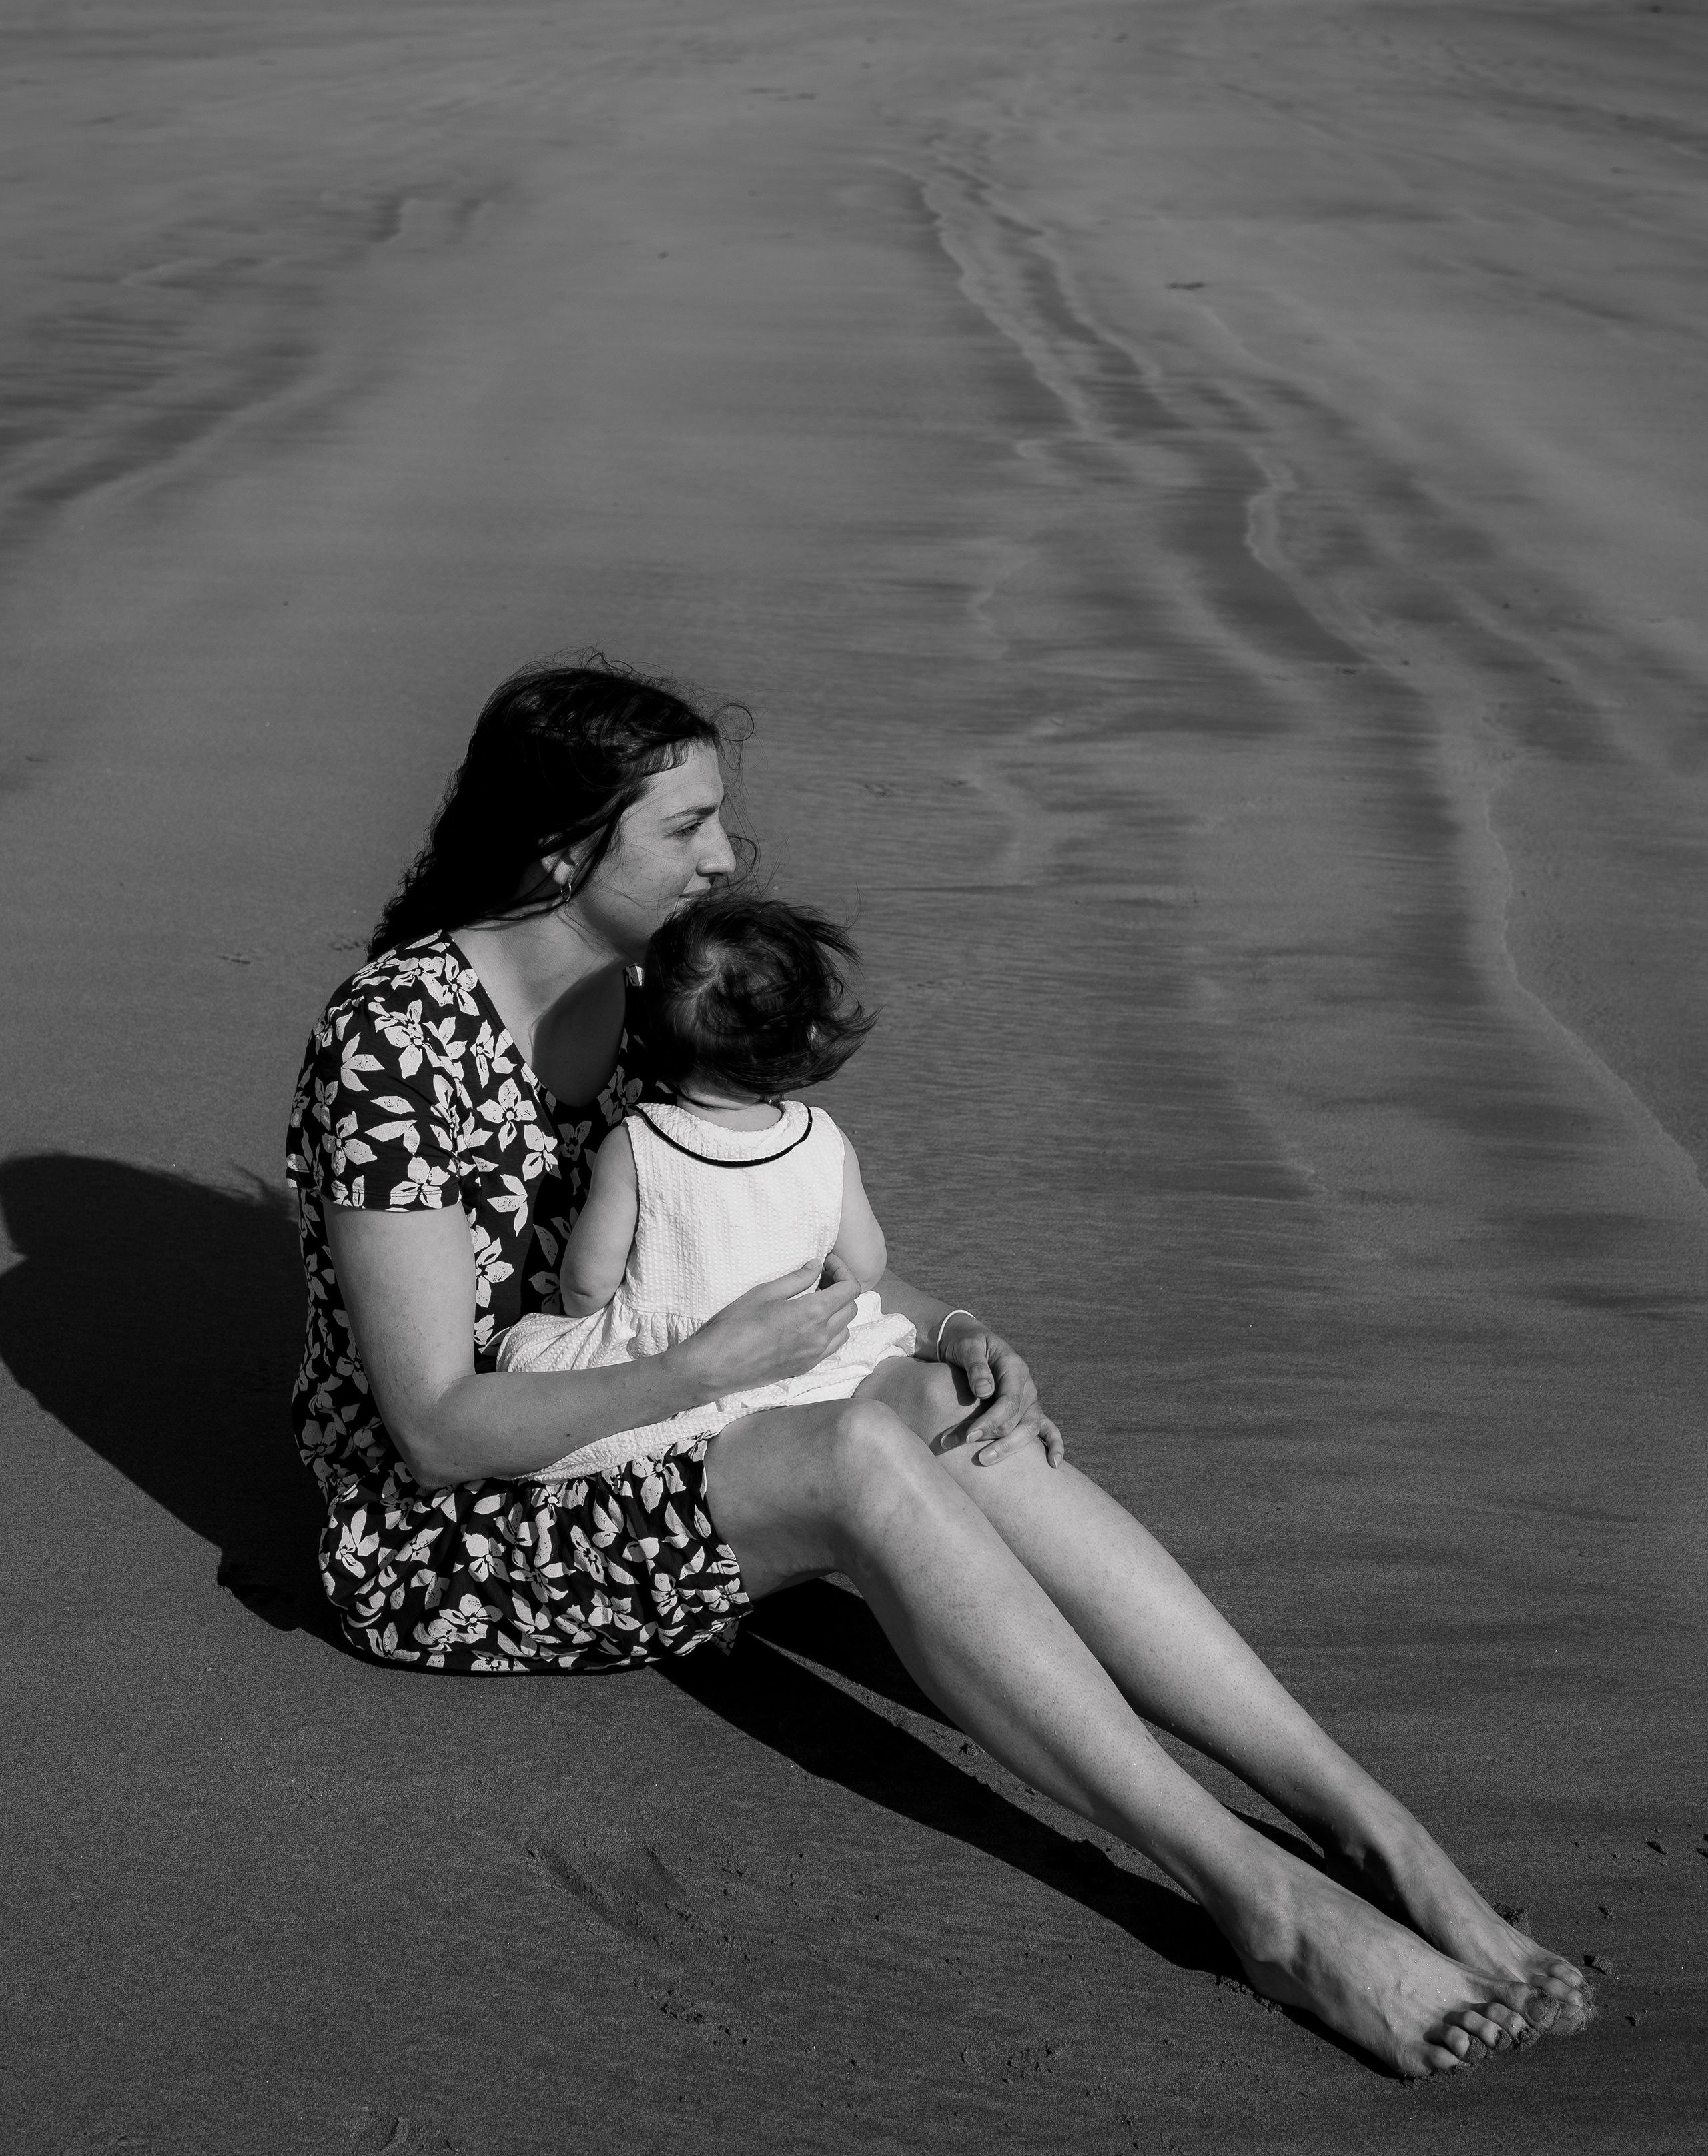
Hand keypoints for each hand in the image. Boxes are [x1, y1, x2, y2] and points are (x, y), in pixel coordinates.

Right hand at [681, 1260, 862, 1398]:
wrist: (718, 1366)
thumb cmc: (735, 1325)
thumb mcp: (764, 1292)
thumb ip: (796, 1279)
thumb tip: (816, 1266)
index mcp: (812, 1314)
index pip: (851, 1289)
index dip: (843, 1271)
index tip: (826, 1264)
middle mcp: (821, 1336)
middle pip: (852, 1308)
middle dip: (841, 1289)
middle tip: (820, 1279)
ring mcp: (815, 1355)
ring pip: (845, 1329)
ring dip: (837, 1312)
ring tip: (815, 1301)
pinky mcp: (806, 1367)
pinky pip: (831, 1346)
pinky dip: (829, 1331)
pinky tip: (808, 1323)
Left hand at [940, 1318, 1065, 1468]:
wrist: (972, 1344)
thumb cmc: (967, 1345)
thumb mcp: (968, 1347)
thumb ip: (976, 1367)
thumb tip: (985, 1391)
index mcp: (1014, 1368)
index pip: (1008, 1402)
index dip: (990, 1421)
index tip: (969, 1437)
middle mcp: (1027, 1386)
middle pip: (1018, 1421)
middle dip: (994, 1440)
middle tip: (969, 1453)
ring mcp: (1031, 1400)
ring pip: (1029, 1430)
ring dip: (1008, 1449)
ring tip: (985, 1461)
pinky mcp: (1029, 1410)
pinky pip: (1048, 1428)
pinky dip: (1054, 1445)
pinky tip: (1053, 1464)